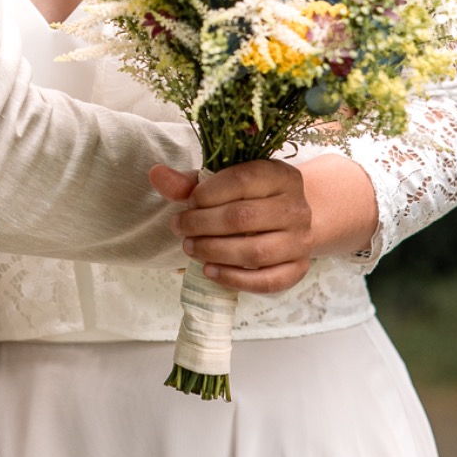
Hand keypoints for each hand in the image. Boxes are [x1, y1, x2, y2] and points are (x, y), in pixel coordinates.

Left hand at [150, 154, 377, 292]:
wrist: (293, 218)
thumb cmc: (252, 197)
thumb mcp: (226, 181)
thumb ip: (190, 181)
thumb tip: (156, 175)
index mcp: (280, 175)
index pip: (242, 181)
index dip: (208, 193)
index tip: (188, 202)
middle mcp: (295, 207)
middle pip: (244, 218)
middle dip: (203, 224)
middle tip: (180, 227)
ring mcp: (300, 240)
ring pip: (255, 251)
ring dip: (214, 251)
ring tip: (190, 248)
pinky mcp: (298, 269)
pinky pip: (267, 281)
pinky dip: (234, 278)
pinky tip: (209, 271)